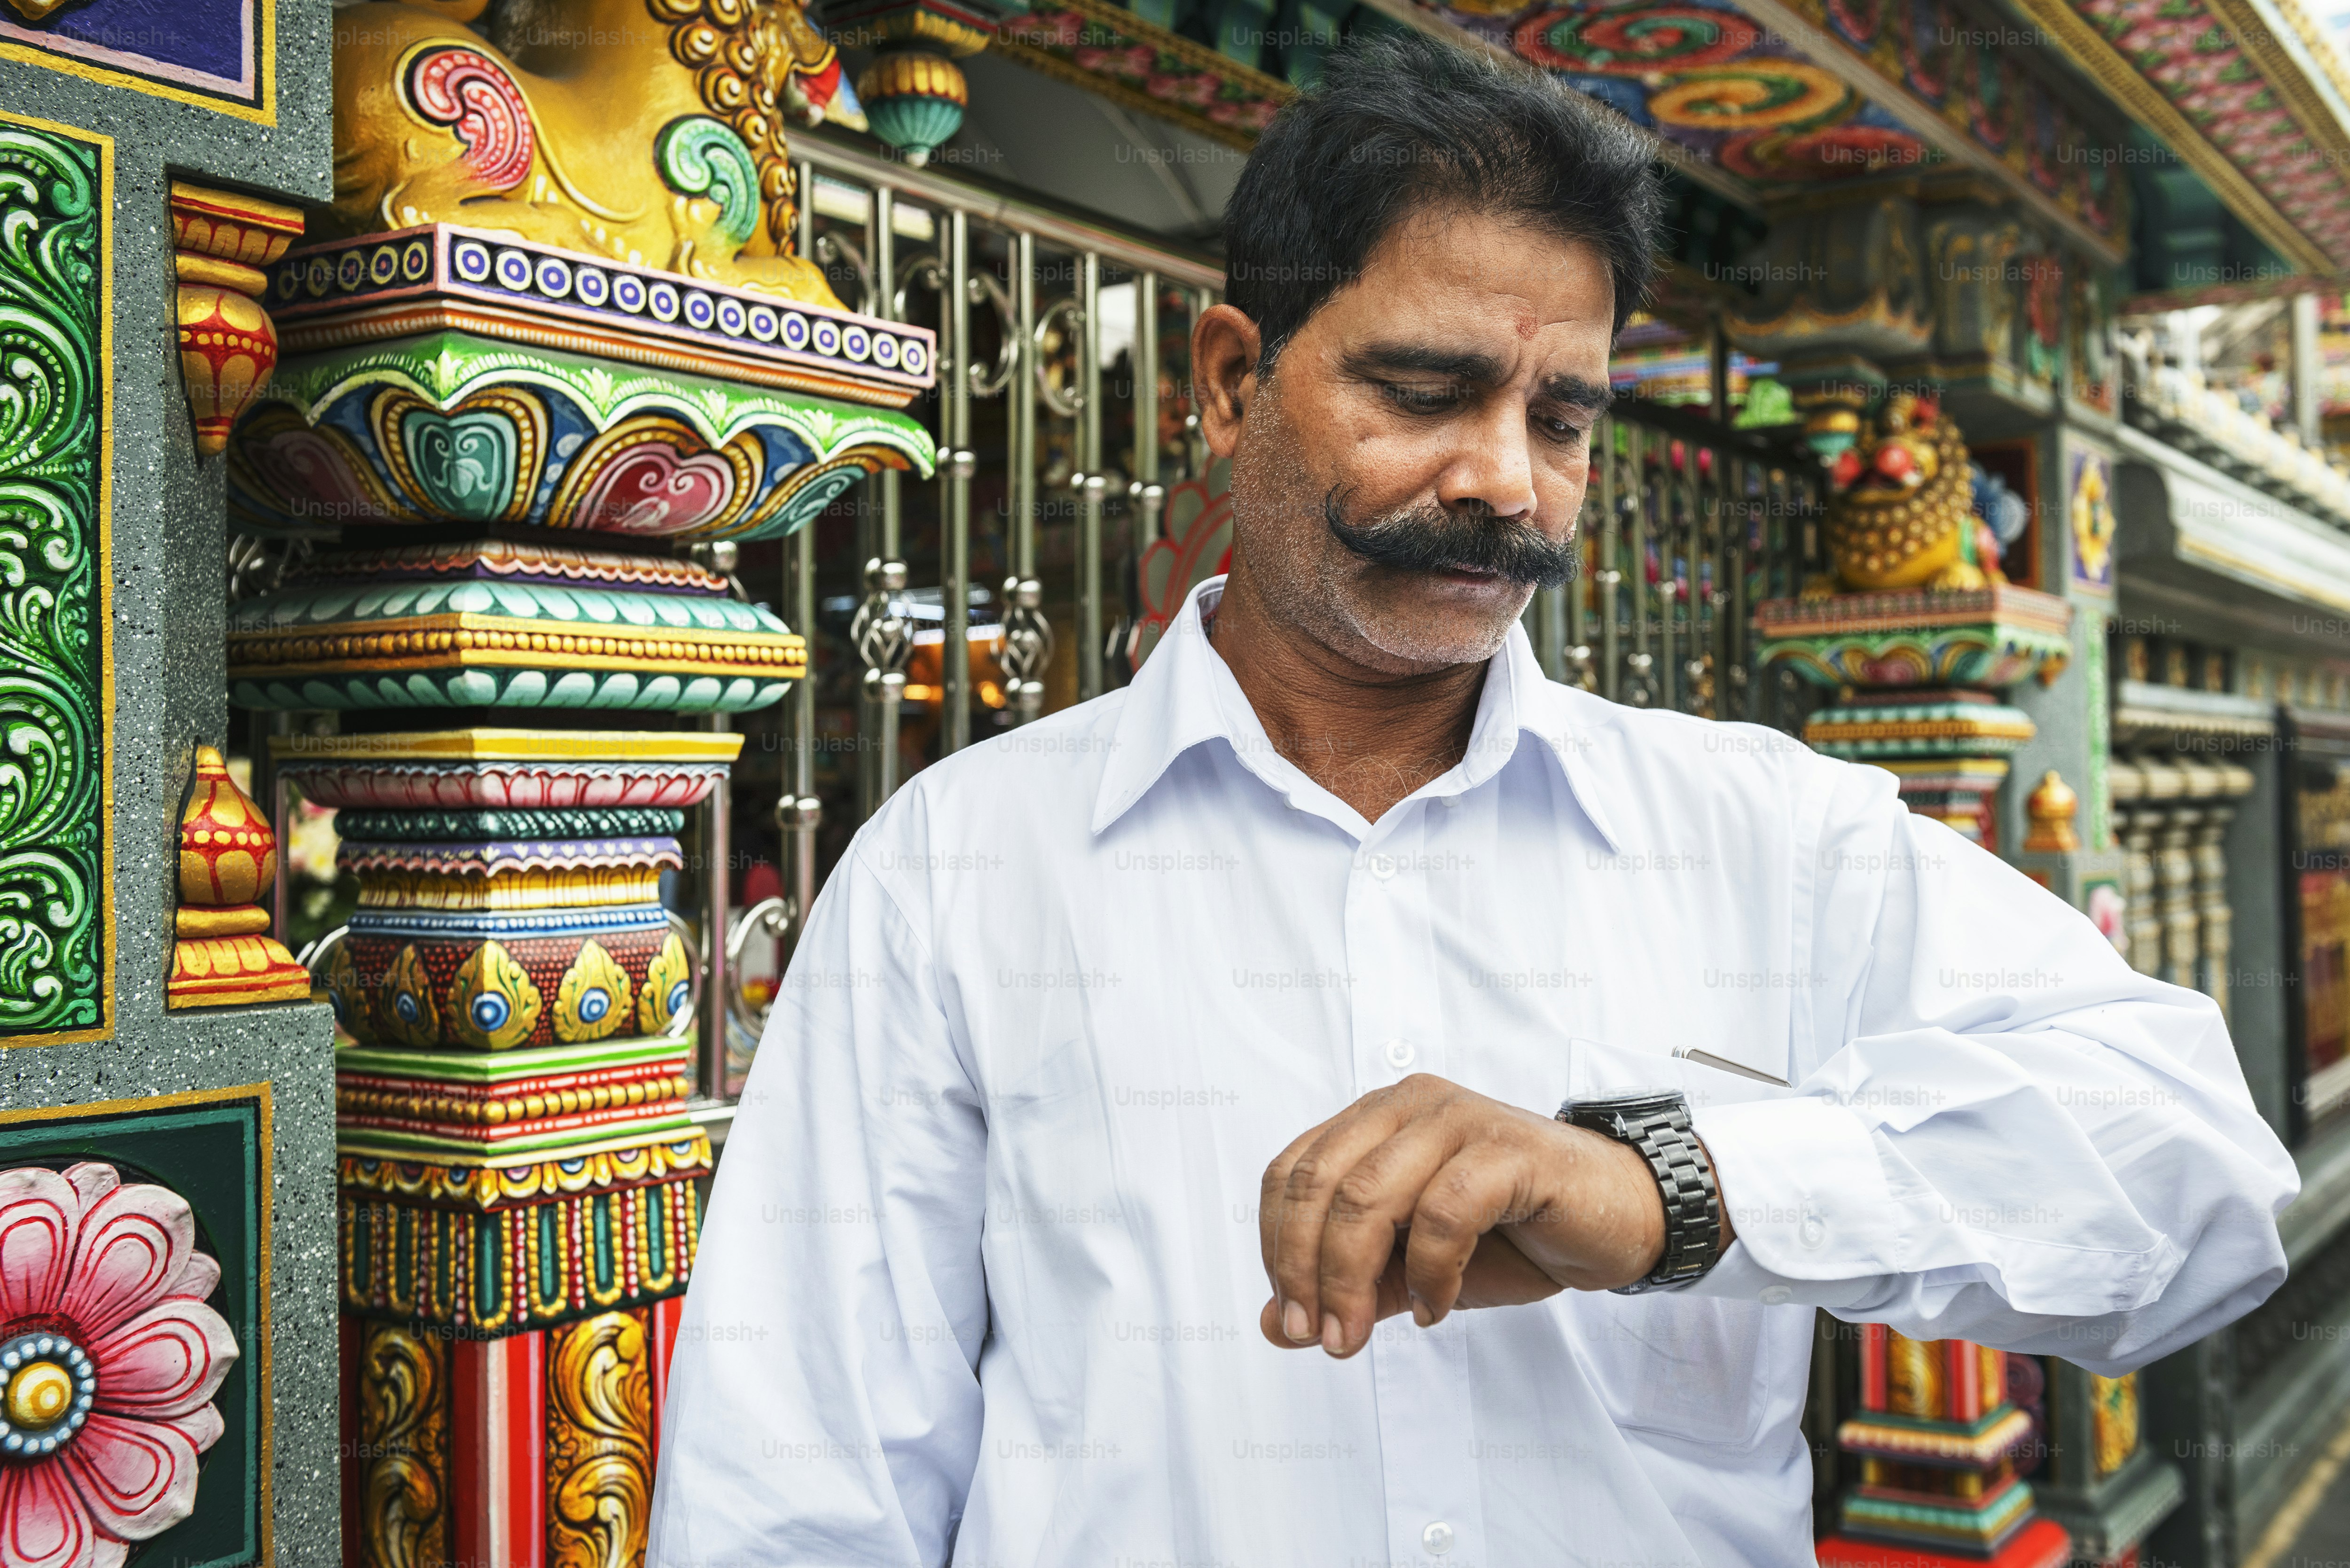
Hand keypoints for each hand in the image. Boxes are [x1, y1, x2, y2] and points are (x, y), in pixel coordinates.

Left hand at [1257, 1074, 1727, 1357]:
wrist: (1619, 1219)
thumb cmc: (1515, 1234)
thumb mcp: (1415, 1270)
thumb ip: (1349, 1289)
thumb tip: (1273, 1326)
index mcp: (1375, 1120)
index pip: (1290, 1174)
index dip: (1277, 1248)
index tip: (1293, 1319)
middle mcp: (1409, 1106)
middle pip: (1319, 1185)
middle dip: (1306, 1271)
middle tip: (1322, 1337)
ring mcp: (1459, 1120)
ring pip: (1368, 1195)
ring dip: (1352, 1279)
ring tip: (1360, 1334)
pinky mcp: (1509, 1149)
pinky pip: (1443, 1211)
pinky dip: (1430, 1272)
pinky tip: (1437, 1309)